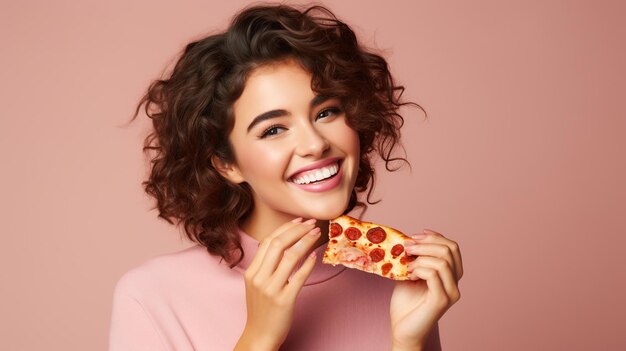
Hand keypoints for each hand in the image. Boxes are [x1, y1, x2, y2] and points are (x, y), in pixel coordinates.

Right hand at [234, 218, 320, 350]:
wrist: (259, 336)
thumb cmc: (261, 309)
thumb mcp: (256, 284)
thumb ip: (264, 265)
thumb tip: (281, 243)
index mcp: (251, 272)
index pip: (268, 241)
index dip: (285, 228)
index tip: (299, 221)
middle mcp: (259, 278)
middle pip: (279, 244)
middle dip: (298, 230)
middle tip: (312, 223)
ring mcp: (271, 289)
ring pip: (291, 256)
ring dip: (306, 242)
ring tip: (317, 234)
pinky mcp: (284, 300)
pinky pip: (299, 277)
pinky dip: (308, 263)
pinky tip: (315, 256)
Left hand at [390, 229, 462, 350]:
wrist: (402, 329)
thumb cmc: (406, 303)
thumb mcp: (410, 273)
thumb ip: (415, 258)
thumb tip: (409, 239)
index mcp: (451, 275)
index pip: (452, 247)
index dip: (435, 237)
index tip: (415, 235)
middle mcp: (455, 283)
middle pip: (450, 250)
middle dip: (426, 243)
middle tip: (406, 247)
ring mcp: (451, 292)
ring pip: (443, 261)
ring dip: (421, 257)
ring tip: (406, 264)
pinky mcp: (441, 300)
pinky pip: (433, 274)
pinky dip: (419, 269)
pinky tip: (409, 275)